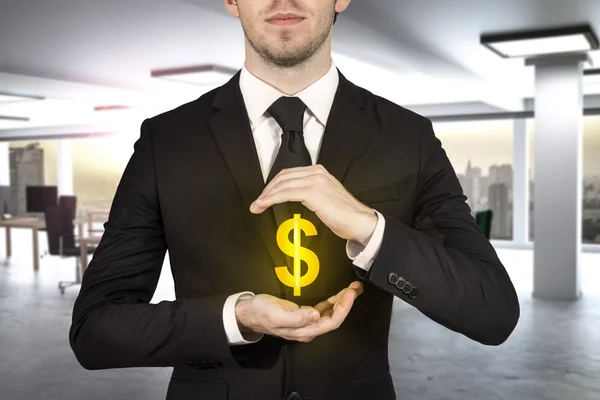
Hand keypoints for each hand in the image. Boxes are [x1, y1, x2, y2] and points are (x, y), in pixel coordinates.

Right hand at [235, 281, 363, 342]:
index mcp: (305, 330)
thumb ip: (296, 317)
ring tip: (353, 288)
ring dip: (343, 301)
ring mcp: (308, 322)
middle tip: (356, 287)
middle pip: (335, 318)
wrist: (249, 313)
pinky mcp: (305, 315)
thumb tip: (316, 315)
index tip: (350, 293)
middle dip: (347, 302)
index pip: (332, 321)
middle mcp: (309, 329)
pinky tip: (339, 294)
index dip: (344, 308)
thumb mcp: (277, 313)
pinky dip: (334, 300)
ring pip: (331, 313)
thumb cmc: (262, 312)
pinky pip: (324, 309)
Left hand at [249, 165, 377, 245]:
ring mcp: (315, 181)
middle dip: (267, 190)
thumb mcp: (325, 198)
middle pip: (283, 177)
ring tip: (257, 206)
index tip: (264, 196)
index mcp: (318, 172)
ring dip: (266, 196)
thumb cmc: (344, 214)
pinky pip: (286, 194)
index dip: (273, 185)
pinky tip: (264, 205)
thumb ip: (310, 193)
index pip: (289, 174)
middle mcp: (316, 173)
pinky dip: (271, 199)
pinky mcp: (313, 193)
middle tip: (257, 202)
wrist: (359, 221)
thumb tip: (292, 198)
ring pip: (282, 185)